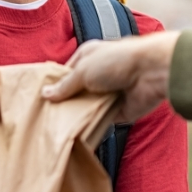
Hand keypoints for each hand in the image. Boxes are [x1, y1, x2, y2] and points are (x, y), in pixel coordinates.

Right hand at [41, 32, 179, 122]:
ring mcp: (108, 93)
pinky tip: (76, 134)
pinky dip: (92, 126)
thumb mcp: (83, 70)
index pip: (65, 72)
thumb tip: (45, 94)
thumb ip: (65, 85)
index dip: (54, 85)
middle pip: (75, 91)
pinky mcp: (118, 111)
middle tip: (45, 118)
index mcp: (88, 57)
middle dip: (64, 103)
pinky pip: (100, 121)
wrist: (152, 73)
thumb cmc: (117, 61)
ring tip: (56, 128)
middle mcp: (97, 74)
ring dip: (77, 116)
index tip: (39, 100)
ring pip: (86, 107)